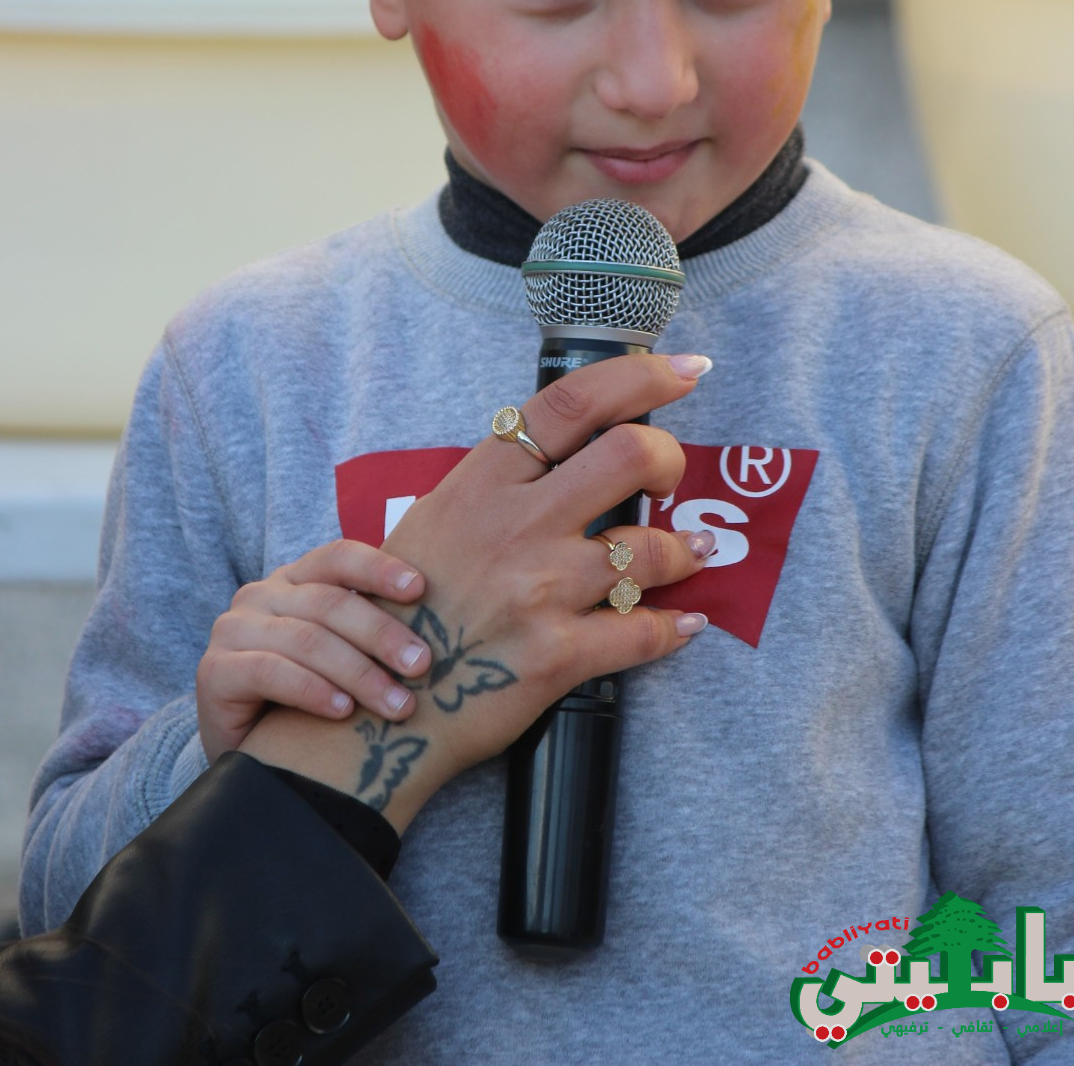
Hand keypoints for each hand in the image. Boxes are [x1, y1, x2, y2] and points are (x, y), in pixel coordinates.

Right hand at [196, 540, 432, 761]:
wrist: (250, 751)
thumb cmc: (310, 696)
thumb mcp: (341, 653)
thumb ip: (371, 628)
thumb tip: (446, 612)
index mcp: (296, 579)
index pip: (338, 557)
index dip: (379, 568)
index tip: (421, 589)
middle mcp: (262, 595)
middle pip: (329, 602)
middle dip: (382, 633)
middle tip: (423, 665)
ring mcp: (233, 630)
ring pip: (306, 639)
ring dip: (358, 672)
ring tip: (396, 703)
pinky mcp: (215, 671)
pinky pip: (270, 671)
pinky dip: (312, 690)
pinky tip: (343, 711)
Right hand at [243, 352, 711, 826]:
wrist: (382, 703)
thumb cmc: (413, 605)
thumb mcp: (440, 517)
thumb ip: (503, 478)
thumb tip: (573, 440)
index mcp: (484, 482)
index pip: (571, 402)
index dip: (640, 376)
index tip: (684, 369)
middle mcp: (515, 527)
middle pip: (628, 454)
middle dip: (669, 459)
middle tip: (669, 476)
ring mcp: (539, 591)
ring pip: (651, 548)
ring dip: (685, 550)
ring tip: (692, 551)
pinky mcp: (557, 656)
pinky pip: (646, 632)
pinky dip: (678, 625)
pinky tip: (687, 620)